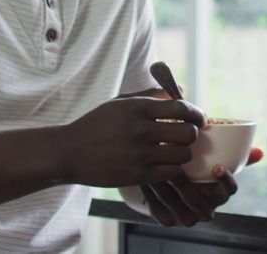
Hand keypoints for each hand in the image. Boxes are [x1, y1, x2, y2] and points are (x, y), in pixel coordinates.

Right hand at [63, 97, 205, 187]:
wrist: (68, 152)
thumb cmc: (96, 125)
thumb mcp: (119, 103)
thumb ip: (151, 95)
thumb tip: (183, 91)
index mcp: (137, 108)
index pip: (181, 108)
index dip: (196, 114)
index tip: (198, 119)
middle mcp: (139, 129)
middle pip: (187, 132)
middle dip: (191, 135)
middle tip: (186, 137)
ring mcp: (138, 154)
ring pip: (183, 154)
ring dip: (183, 154)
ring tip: (176, 152)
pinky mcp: (136, 175)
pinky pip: (171, 172)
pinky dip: (173, 169)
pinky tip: (166, 165)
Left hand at [140, 148, 263, 226]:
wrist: (172, 189)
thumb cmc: (198, 172)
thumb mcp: (215, 164)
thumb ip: (236, 158)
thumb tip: (260, 152)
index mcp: (218, 197)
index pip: (229, 192)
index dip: (226, 181)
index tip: (219, 167)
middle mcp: (203, 211)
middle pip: (198, 201)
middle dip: (187, 183)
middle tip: (179, 164)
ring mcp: (184, 217)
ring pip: (175, 204)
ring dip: (167, 184)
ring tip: (157, 165)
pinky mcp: (165, 219)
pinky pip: (158, 208)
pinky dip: (152, 191)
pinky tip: (146, 175)